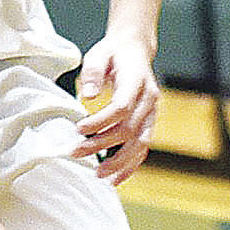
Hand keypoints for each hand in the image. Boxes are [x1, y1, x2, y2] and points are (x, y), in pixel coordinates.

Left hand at [71, 36, 160, 184]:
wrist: (135, 51)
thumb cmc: (112, 54)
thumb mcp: (98, 55)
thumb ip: (92, 73)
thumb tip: (88, 97)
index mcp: (137, 81)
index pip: (122, 107)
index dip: (100, 121)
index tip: (78, 129)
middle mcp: (150, 99)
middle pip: (129, 129)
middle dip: (102, 144)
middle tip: (75, 152)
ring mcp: (153, 113)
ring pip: (141, 144)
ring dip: (120, 162)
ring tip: (98, 174)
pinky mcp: (150, 123)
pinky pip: (144, 148)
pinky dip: (132, 165)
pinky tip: (116, 178)